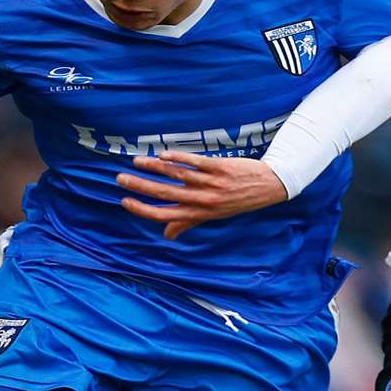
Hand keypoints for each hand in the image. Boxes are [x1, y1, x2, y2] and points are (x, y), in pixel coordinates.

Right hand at [116, 153, 290, 239]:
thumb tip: (168, 235)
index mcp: (200, 213)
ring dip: (153, 169)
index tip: (126, 202)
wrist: (269, 186)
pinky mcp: (220, 168)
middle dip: (140, 187)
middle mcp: (204, 200)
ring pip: (177, 176)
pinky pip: (195, 163)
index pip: (165, 215)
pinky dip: (177, 158)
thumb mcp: (215, 216)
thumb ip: (188, 222)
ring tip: (136, 162)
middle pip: (166, 194)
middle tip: (120, 179)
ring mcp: (212, 184)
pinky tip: (162, 154)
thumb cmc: (239, 201)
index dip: (143, 210)